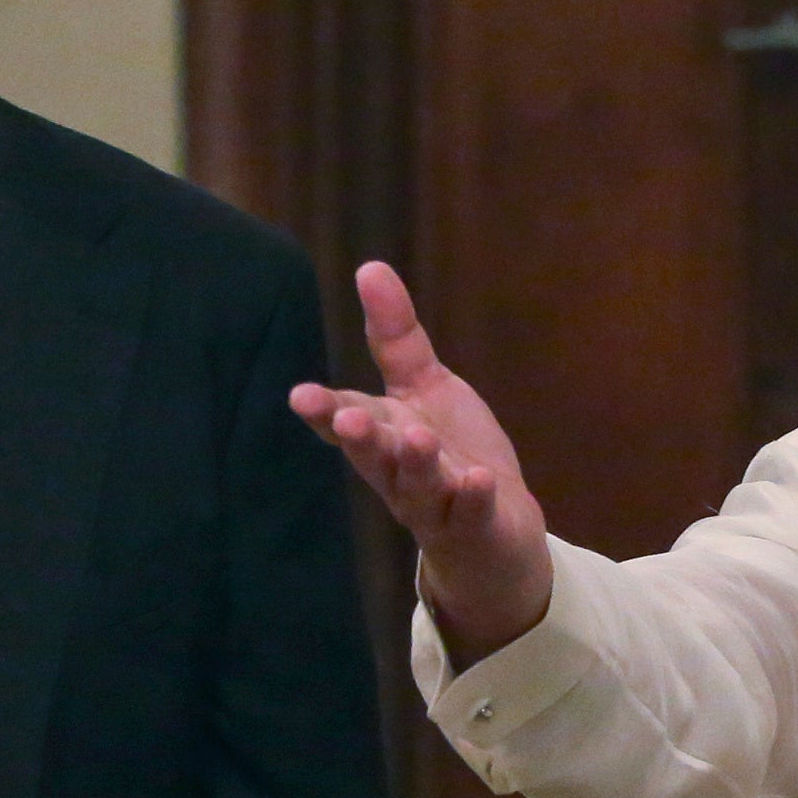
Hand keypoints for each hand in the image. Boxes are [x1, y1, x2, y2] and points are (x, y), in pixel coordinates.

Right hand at [289, 262, 552, 662]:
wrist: (497, 531)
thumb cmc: (450, 453)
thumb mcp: (424, 387)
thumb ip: (395, 335)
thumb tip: (368, 266)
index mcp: (382, 435)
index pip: (346, 419)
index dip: (324, 411)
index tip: (300, 396)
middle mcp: (399, 473)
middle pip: (374, 457)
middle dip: (360, 440)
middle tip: (348, 421)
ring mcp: (436, 504)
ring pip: (419, 486)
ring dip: (416, 465)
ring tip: (417, 440)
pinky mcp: (475, 527)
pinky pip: (471, 513)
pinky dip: (473, 498)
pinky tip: (479, 480)